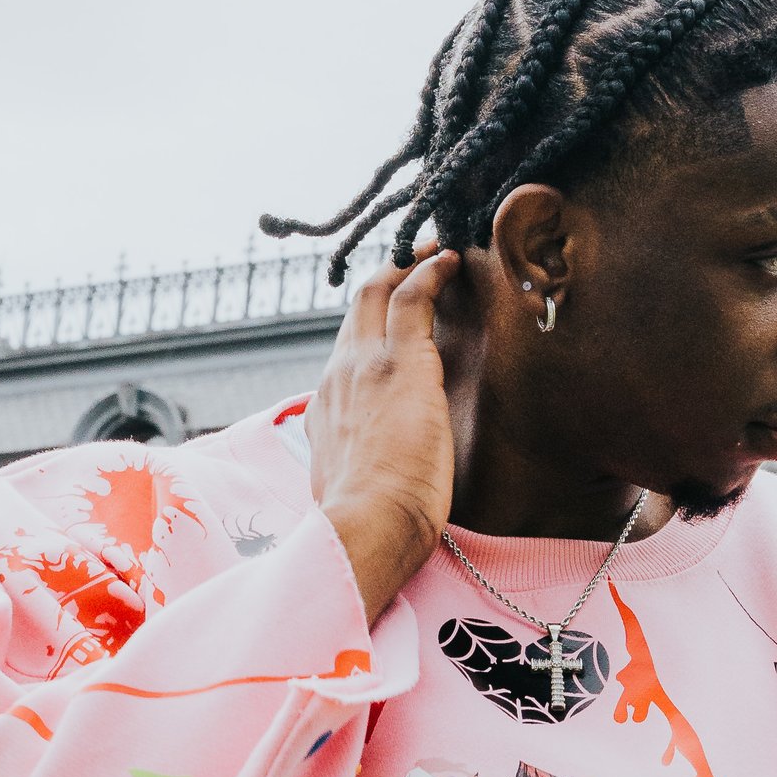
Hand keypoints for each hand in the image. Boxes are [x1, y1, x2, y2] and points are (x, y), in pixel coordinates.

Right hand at [306, 253, 458, 620]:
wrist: (366, 526)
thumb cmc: (366, 526)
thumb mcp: (346, 497)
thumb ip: (352, 479)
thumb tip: (358, 490)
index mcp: (326, 411)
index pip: (345, 356)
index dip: (366, 331)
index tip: (388, 322)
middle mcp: (337, 378)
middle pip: (354, 312)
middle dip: (382, 280)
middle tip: (411, 262)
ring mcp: (364, 365)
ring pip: (377, 293)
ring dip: (406, 265)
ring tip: (433, 250)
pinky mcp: (400, 362)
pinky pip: (412, 296)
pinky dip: (429, 270)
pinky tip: (451, 259)